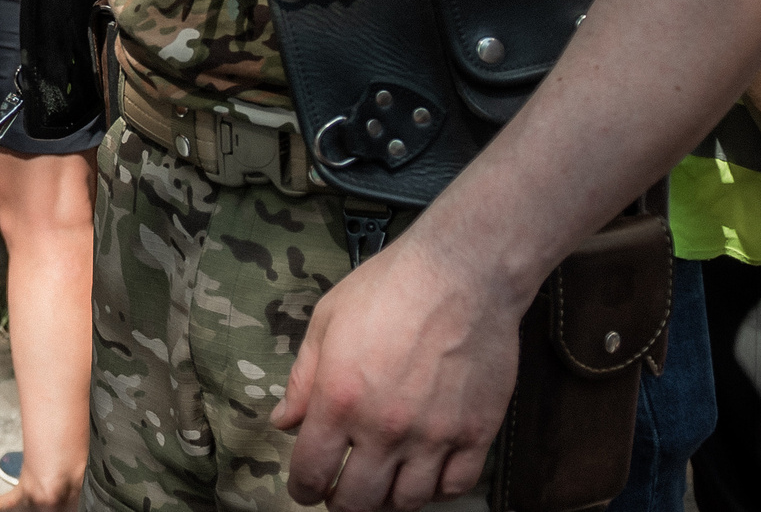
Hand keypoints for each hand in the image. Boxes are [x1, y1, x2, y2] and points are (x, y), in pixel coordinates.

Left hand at [271, 235, 518, 509]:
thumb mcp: (327, 321)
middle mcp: (384, 427)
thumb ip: (303, 379)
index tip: (305, 489)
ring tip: (381, 484)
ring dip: (387, 500)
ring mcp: (434, 435)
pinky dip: (436, 490)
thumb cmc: (388, 287)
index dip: (303, 489)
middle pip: (358, 501)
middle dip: (341, 503)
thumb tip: (283, 422)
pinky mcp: (476, 433)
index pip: (311, 472)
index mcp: (339, 399)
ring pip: (407, 502)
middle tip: (340, 493)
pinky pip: (455, 487)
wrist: (462, 272)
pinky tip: (425, 475)